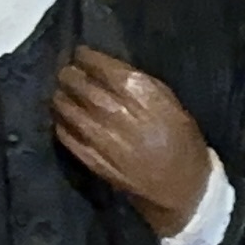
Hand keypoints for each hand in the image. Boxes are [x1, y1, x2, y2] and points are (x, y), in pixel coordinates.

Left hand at [52, 48, 214, 238]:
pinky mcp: (95, 162)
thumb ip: (142, 86)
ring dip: (61, 98)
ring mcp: (106, 141)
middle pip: (83, 88)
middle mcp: (122, 116)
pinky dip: (61, 125)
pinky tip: (62, 118)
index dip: (88, 59)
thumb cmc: (183, 142)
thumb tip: (109, 69)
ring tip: (60, 92)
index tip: (80, 54)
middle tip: (66, 72)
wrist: (184, 190)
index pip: (106, 69)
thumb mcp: (172, 105)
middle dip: (70, 76)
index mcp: (146, 98)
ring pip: (71, 111)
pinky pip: (69, 138)